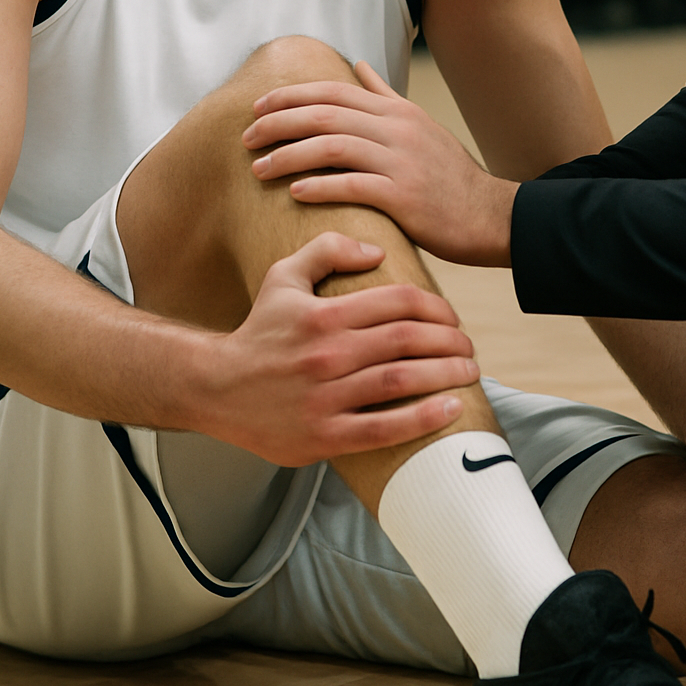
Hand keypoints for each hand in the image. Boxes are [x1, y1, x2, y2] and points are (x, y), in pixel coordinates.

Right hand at [198, 232, 479, 465]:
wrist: (216, 387)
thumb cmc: (259, 331)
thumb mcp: (283, 276)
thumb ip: (327, 249)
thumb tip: (377, 251)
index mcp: (324, 314)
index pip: (399, 302)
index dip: (437, 307)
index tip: (452, 317)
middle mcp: (327, 353)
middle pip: (408, 340)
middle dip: (450, 341)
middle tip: (468, 346)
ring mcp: (326, 397)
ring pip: (401, 380)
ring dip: (446, 374)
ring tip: (469, 372)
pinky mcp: (324, 435)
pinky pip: (383, 428)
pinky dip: (423, 419)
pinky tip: (450, 409)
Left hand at [241, 61, 515, 264]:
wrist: (491, 215)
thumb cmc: (450, 175)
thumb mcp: (421, 125)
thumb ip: (384, 96)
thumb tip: (357, 65)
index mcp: (396, 111)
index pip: (333, 91)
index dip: (291, 97)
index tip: (257, 107)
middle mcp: (397, 130)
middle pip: (325, 115)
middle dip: (279, 124)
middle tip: (246, 138)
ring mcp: (402, 162)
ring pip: (333, 148)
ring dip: (289, 156)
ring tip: (259, 169)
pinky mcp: (405, 196)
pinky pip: (354, 186)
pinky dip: (321, 187)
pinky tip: (296, 192)